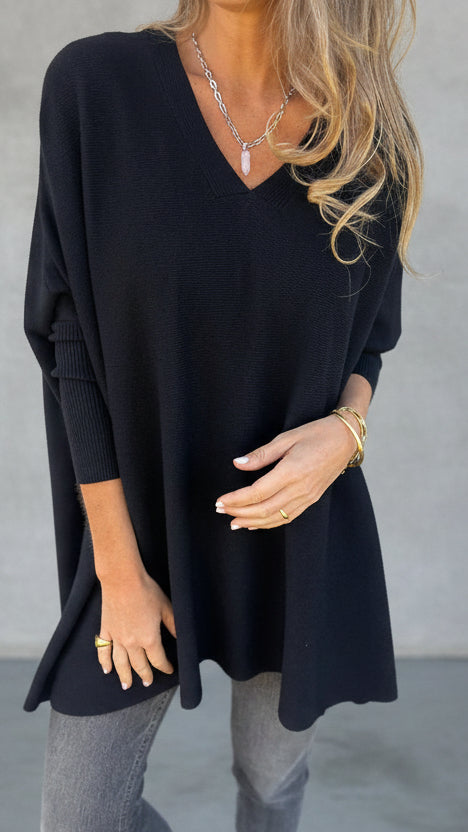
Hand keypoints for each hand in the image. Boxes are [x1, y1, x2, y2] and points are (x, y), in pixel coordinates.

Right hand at [97, 569, 176, 689]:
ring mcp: (117, 637)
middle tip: (147, 682)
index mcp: (149, 638)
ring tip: (126, 685)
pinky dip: (104, 661)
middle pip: (139, 665)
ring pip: (120, 663)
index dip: (165, 667)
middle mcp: (132, 642)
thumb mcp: (165, 607)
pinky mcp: (106, 629)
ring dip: (124, 676)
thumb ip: (173, 625)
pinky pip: (103, 650)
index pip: (158, 660)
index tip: (169, 670)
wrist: (123, 579)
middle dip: (145, 675)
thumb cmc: (146, 591)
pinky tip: (106, 669)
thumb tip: (181, 637)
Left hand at [215, 414, 358, 529]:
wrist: (345, 439)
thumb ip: (261, 454)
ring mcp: (307, 497)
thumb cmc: (316, 434)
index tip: (220, 501)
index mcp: (291, 472)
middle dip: (239, 512)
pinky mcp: (311, 500)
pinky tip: (256, 523)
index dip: (236, 500)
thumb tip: (238, 464)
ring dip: (252, 522)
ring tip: (234, 522)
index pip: (257, 493)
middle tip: (220, 510)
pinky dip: (270, 523)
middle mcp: (300, 489)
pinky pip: (288, 517)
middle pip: (263, 509)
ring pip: (275, 517)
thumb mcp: (286, 438)